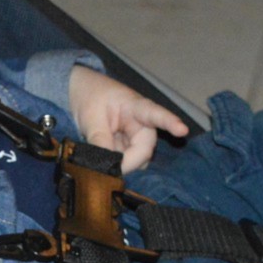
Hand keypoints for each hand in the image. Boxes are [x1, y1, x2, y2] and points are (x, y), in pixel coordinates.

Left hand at [68, 66, 188, 172]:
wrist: (79, 93)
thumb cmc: (89, 97)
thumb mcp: (91, 118)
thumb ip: (100, 141)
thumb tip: (108, 166)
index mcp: (135, 107)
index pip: (155, 114)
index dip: (169, 123)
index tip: (182, 130)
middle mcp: (142, 123)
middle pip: (145, 149)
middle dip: (128, 162)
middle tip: (106, 169)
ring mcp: (137, 137)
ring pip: (137, 159)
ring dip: (121, 163)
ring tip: (99, 153)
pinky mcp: (129, 148)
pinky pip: (127, 162)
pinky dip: (116, 164)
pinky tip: (103, 157)